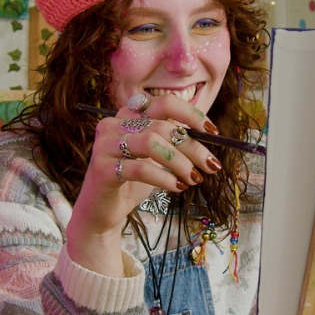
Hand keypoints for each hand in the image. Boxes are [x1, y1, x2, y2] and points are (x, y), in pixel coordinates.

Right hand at [65, 92, 222, 275]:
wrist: (101, 212)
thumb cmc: (132, 182)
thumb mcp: (156, 158)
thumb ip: (174, 144)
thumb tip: (209, 141)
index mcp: (129, 115)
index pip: (164, 103)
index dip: (192, 115)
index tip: (213, 133)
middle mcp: (114, 124)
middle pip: (162, 127)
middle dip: (192, 147)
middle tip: (211, 166)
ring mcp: (105, 145)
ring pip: (151, 144)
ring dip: (179, 162)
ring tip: (193, 179)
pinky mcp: (102, 168)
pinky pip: (140, 168)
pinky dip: (164, 178)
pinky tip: (177, 188)